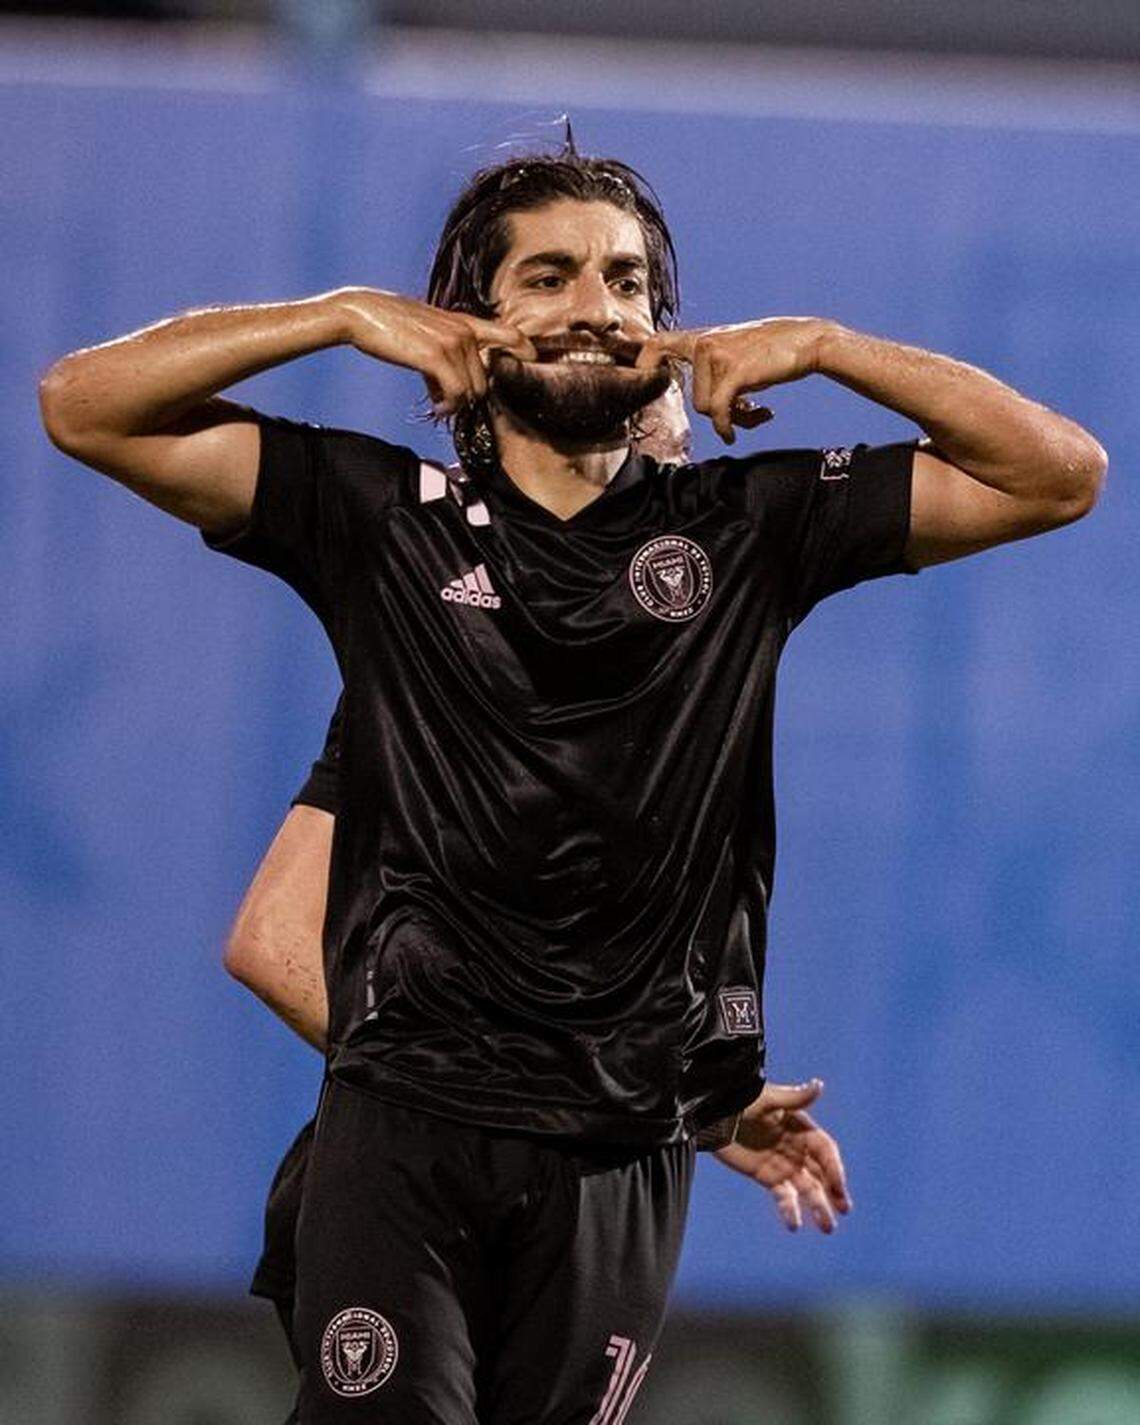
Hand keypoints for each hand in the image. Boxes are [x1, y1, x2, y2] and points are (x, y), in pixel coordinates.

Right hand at [334, 288, 535, 415]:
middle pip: (485, 380)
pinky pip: (457, 393)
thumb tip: (445, 398)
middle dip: (469, 397)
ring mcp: (453, 341)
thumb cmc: (389, 328)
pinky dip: (448, 406)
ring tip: (439, 404)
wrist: (361, 313)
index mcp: (464, 323)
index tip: (532, 361)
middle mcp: (465, 331)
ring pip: (473, 390)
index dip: (524, 349)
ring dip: (456, 404)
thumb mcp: (424, 340)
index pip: (509, 334)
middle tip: (448, 402)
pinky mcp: (437, 355)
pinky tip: (437, 407)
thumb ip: (442, 364)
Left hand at [636, 317, 832, 443]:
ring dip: (733, 419)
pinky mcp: (733, 372)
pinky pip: (718, 412)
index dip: (644, 364)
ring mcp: (717, 356)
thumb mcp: (737, 351)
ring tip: (757, 412)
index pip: (659, 343)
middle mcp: (705, 343)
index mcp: (703, 338)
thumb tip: (705, 403)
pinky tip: (734, 434)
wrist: (808, 342)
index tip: (645, 381)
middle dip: (719, 413)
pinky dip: (725, 428)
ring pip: (706, 408)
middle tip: (746, 413)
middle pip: (694, 398)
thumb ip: (715, 366)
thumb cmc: (775, 352)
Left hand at [713, 1078, 850, 1233]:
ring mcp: (784, 1164)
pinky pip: (783, 1197)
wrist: (714, 1115)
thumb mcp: (767, 1099)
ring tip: (828, 1228)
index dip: (834, 1167)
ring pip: (807, 1189)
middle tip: (844, 1209)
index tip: (839, 1186)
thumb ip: (794, 1097)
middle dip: (834, 1191)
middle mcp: (797, 1148)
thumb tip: (819, 1085)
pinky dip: (790, 1211)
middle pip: (821, 1173)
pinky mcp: (768, 1177)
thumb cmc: (742, 1100)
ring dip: (818, 1207)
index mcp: (802, 1128)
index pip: (825, 1150)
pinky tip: (794, 1226)